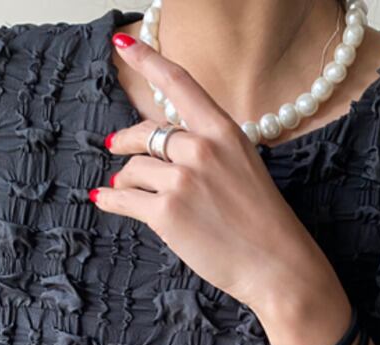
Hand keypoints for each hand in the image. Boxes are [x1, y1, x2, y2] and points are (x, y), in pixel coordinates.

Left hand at [90, 32, 336, 314]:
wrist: (276, 265)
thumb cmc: (263, 222)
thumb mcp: (244, 167)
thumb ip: (209, 148)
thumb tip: (163, 148)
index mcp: (224, 131)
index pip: (180, 85)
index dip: (148, 61)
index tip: (123, 44)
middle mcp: (201, 148)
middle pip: (145, 134)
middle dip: (125, 142)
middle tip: (115, 147)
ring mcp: (182, 180)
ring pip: (132, 170)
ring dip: (124, 180)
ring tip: (125, 189)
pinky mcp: (166, 212)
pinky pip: (123, 198)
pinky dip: (110, 199)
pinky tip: (103, 198)